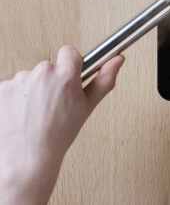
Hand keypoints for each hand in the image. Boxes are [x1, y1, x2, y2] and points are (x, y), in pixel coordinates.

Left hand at [0, 46, 124, 204]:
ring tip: (35, 113)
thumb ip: (104, 79)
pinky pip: (11, 87)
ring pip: (29, 78)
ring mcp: (20, 80)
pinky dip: (15, 98)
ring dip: (32, 90)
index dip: (71, 64)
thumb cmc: (56, 136)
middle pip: (49, 67)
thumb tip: (117, 61)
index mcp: (66, 75)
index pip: (70, 52)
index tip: (69, 77)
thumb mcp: (87, 107)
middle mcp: (42, 73)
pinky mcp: (1, 88)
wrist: (26, 158)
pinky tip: (20, 114)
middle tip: (53, 103)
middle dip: (51, 82)